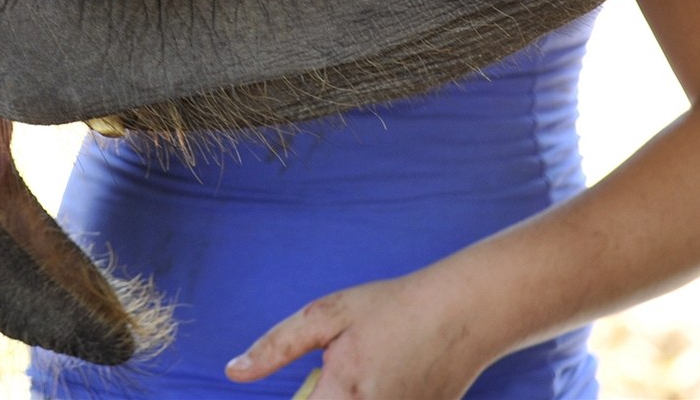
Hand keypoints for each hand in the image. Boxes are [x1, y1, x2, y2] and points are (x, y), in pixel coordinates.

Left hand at [225, 274, 490, 399]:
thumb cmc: (391, 308)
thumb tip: (234, 370)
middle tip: (330, 380)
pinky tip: (386, 380)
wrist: (464, 312)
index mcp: (344, 395)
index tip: (302, 391)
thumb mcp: (327, 315)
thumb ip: (276, 347)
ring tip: (363, 376)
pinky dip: (373, 399)